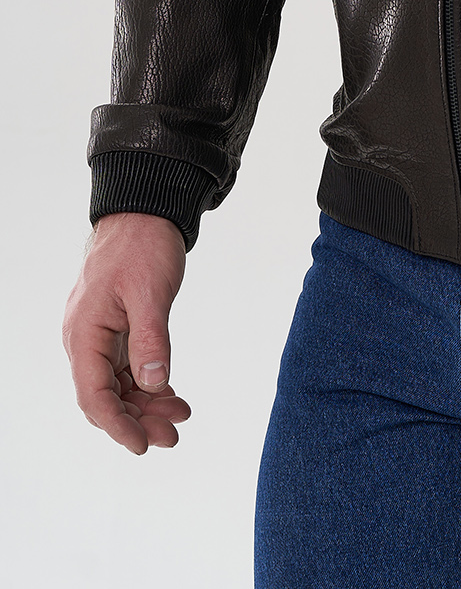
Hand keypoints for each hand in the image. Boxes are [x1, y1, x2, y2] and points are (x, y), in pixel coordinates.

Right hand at [62, 211, 190, 454]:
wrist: (146, 211)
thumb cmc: (143, 245)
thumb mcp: (150, 292)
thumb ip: (151, 338)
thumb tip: (153, 383)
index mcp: (84, 334)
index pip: (94, 396)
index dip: (118, 425)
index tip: (143, 445)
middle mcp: (86, 339)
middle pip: (106, 396)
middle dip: (138, 420)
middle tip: (173, 435)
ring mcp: (101, 335)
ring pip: (118, 385)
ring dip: (146, 405)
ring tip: (180, 416)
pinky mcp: (117, 329)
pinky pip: (127, 368)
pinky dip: (149, 383)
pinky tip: (172, 394)